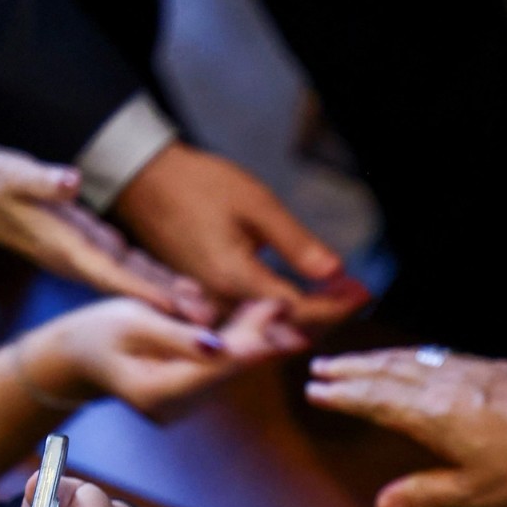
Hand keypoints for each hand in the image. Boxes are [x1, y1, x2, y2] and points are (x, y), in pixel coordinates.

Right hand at [0, 146, 215, 323]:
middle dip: (168, 308)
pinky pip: (134, 271)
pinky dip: (162, 282)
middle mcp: (80, 259)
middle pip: (132, 289)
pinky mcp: (95, 249)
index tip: (175, 308)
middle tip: (210, 327)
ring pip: (137, 283)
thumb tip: (69, 182)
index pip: (109, 273)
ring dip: (172, 299)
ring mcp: (89, 257)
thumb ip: (42, 181)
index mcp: (64, 246)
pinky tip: (191, 290)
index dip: (143, 291)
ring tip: (211, 315)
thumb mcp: (12, 175)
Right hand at [20, 297, 306, 418]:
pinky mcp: (191, 396)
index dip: (249, 344)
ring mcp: (184, 406)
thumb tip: (221, 347)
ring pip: (229, 368)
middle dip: (256, 335)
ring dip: (252, 336)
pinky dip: (237, 341)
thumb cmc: (97, 331)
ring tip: (276, 304)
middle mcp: (176, 408)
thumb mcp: (133, 322)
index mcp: (157, 393)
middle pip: (227, 369)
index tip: (275, 318)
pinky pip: (220, 367)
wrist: (76, 357)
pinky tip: (257, 316)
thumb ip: (177, 336)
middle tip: (282, 303)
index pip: (214, 369)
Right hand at [113, 142, 369, 332]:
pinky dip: (281, 309)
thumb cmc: (198, 185)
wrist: (141, 179)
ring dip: (306, 314)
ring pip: (268, 326)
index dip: (337, 305)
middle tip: (357, 292)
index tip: (365, 290)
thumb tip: (335, 271)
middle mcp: (220, 303)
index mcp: (234, 280)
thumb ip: (296, 243)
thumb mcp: (255, 204)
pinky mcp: (201, 298)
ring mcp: (207, 304)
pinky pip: (249, 317)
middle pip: (286, 327)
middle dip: (328, 314)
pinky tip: (302, 292)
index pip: (299, 310)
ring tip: (338, 293)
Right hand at [305, 348, 506, 506]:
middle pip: (387, 372)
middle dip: (351, 371)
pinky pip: (440, 356)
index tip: (315, 390)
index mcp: (433, 414)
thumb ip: (427, 495)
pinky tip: (417, 360)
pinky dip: (414, 356)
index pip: (376, 400)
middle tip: (319, 368)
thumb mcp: (476, 493)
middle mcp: (447, 383)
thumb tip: (382, 506)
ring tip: (357, 361)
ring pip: (413, 359)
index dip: (343, 395)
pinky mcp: (497, 367)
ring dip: (379, 360)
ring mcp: (473, 370)